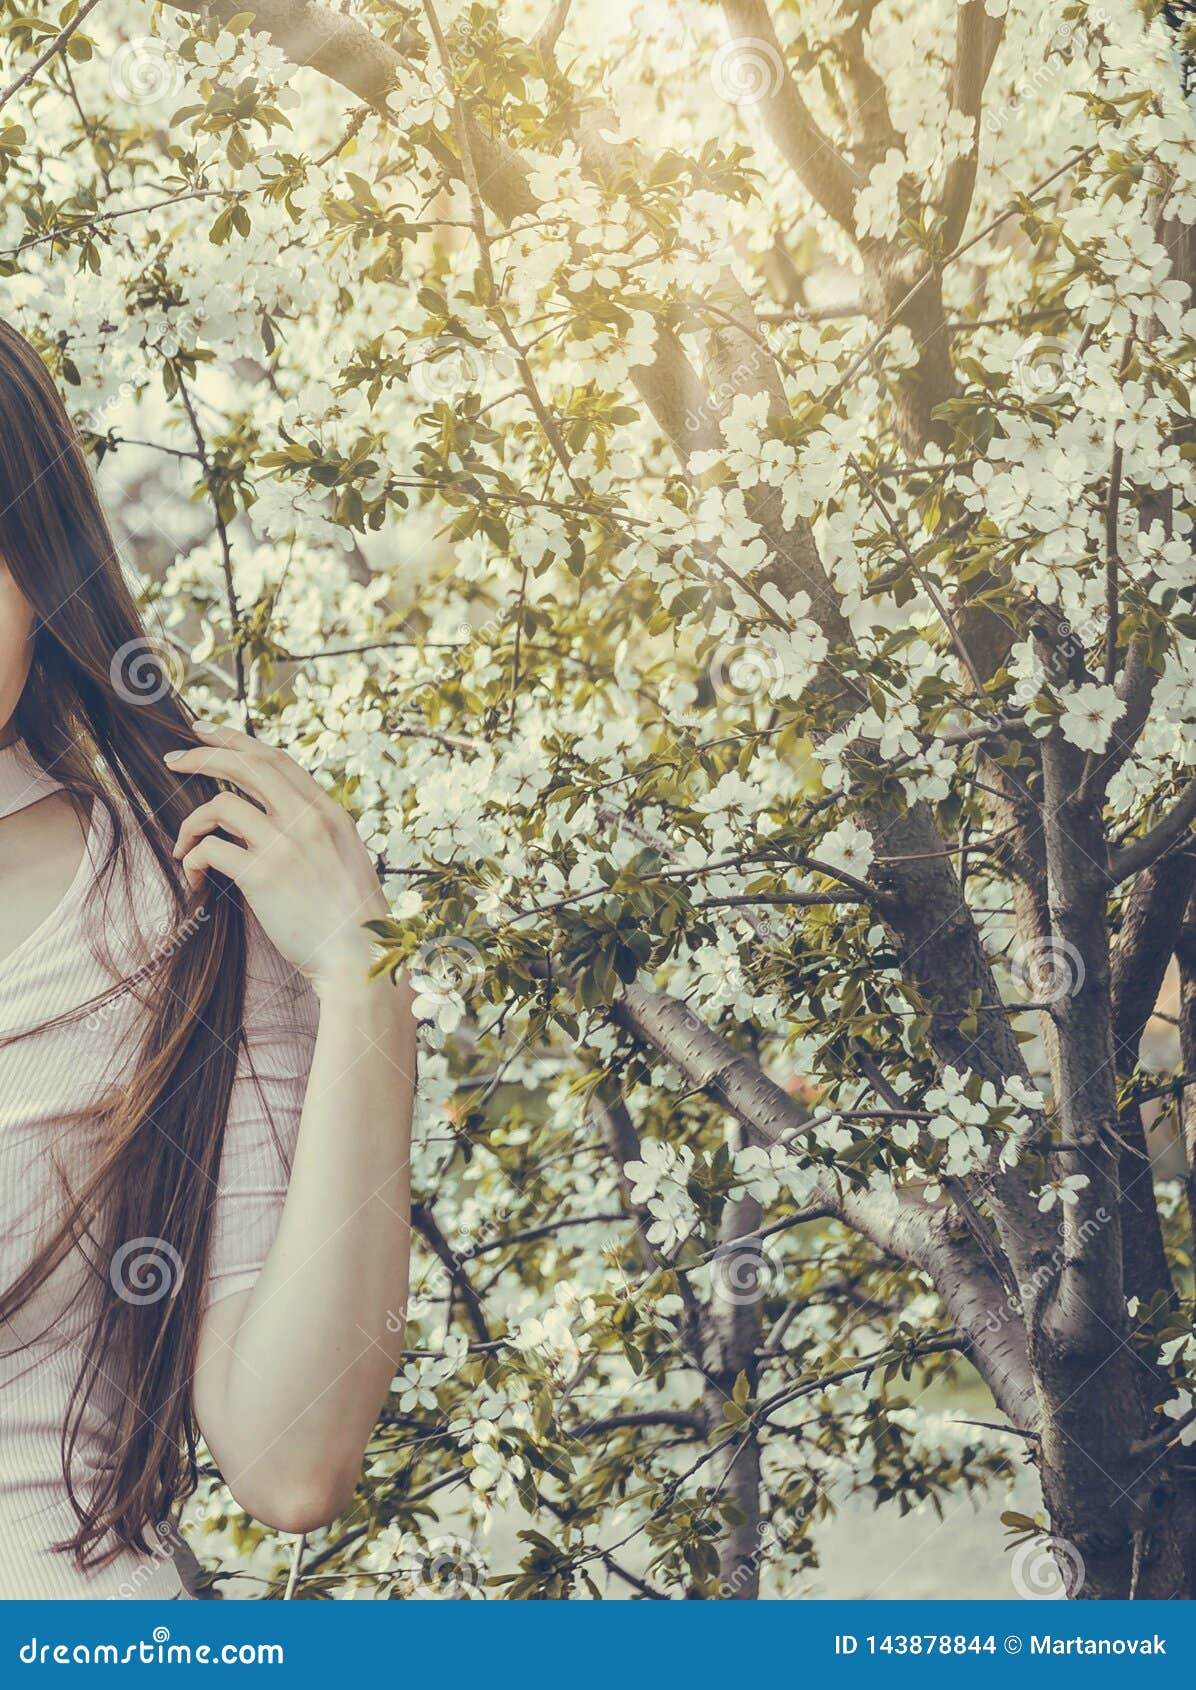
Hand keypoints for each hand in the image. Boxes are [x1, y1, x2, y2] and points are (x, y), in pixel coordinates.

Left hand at [164, 722, 387, 991]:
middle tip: (172, 759)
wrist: (359, 957)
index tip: (206, 732)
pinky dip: (191, 859)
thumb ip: (311, 832)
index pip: (276, 759)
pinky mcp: (262, 875)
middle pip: (245, 766)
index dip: (237, 740)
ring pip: (220, 805)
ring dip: (190, 822)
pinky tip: (192, 878)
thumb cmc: (349, 918)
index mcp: (328, 812)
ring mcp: (285, 844)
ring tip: (182, 845)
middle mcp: (307, 819)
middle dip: (202, 755)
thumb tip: (266, 820)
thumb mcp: (343, 858)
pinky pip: (210, 850)